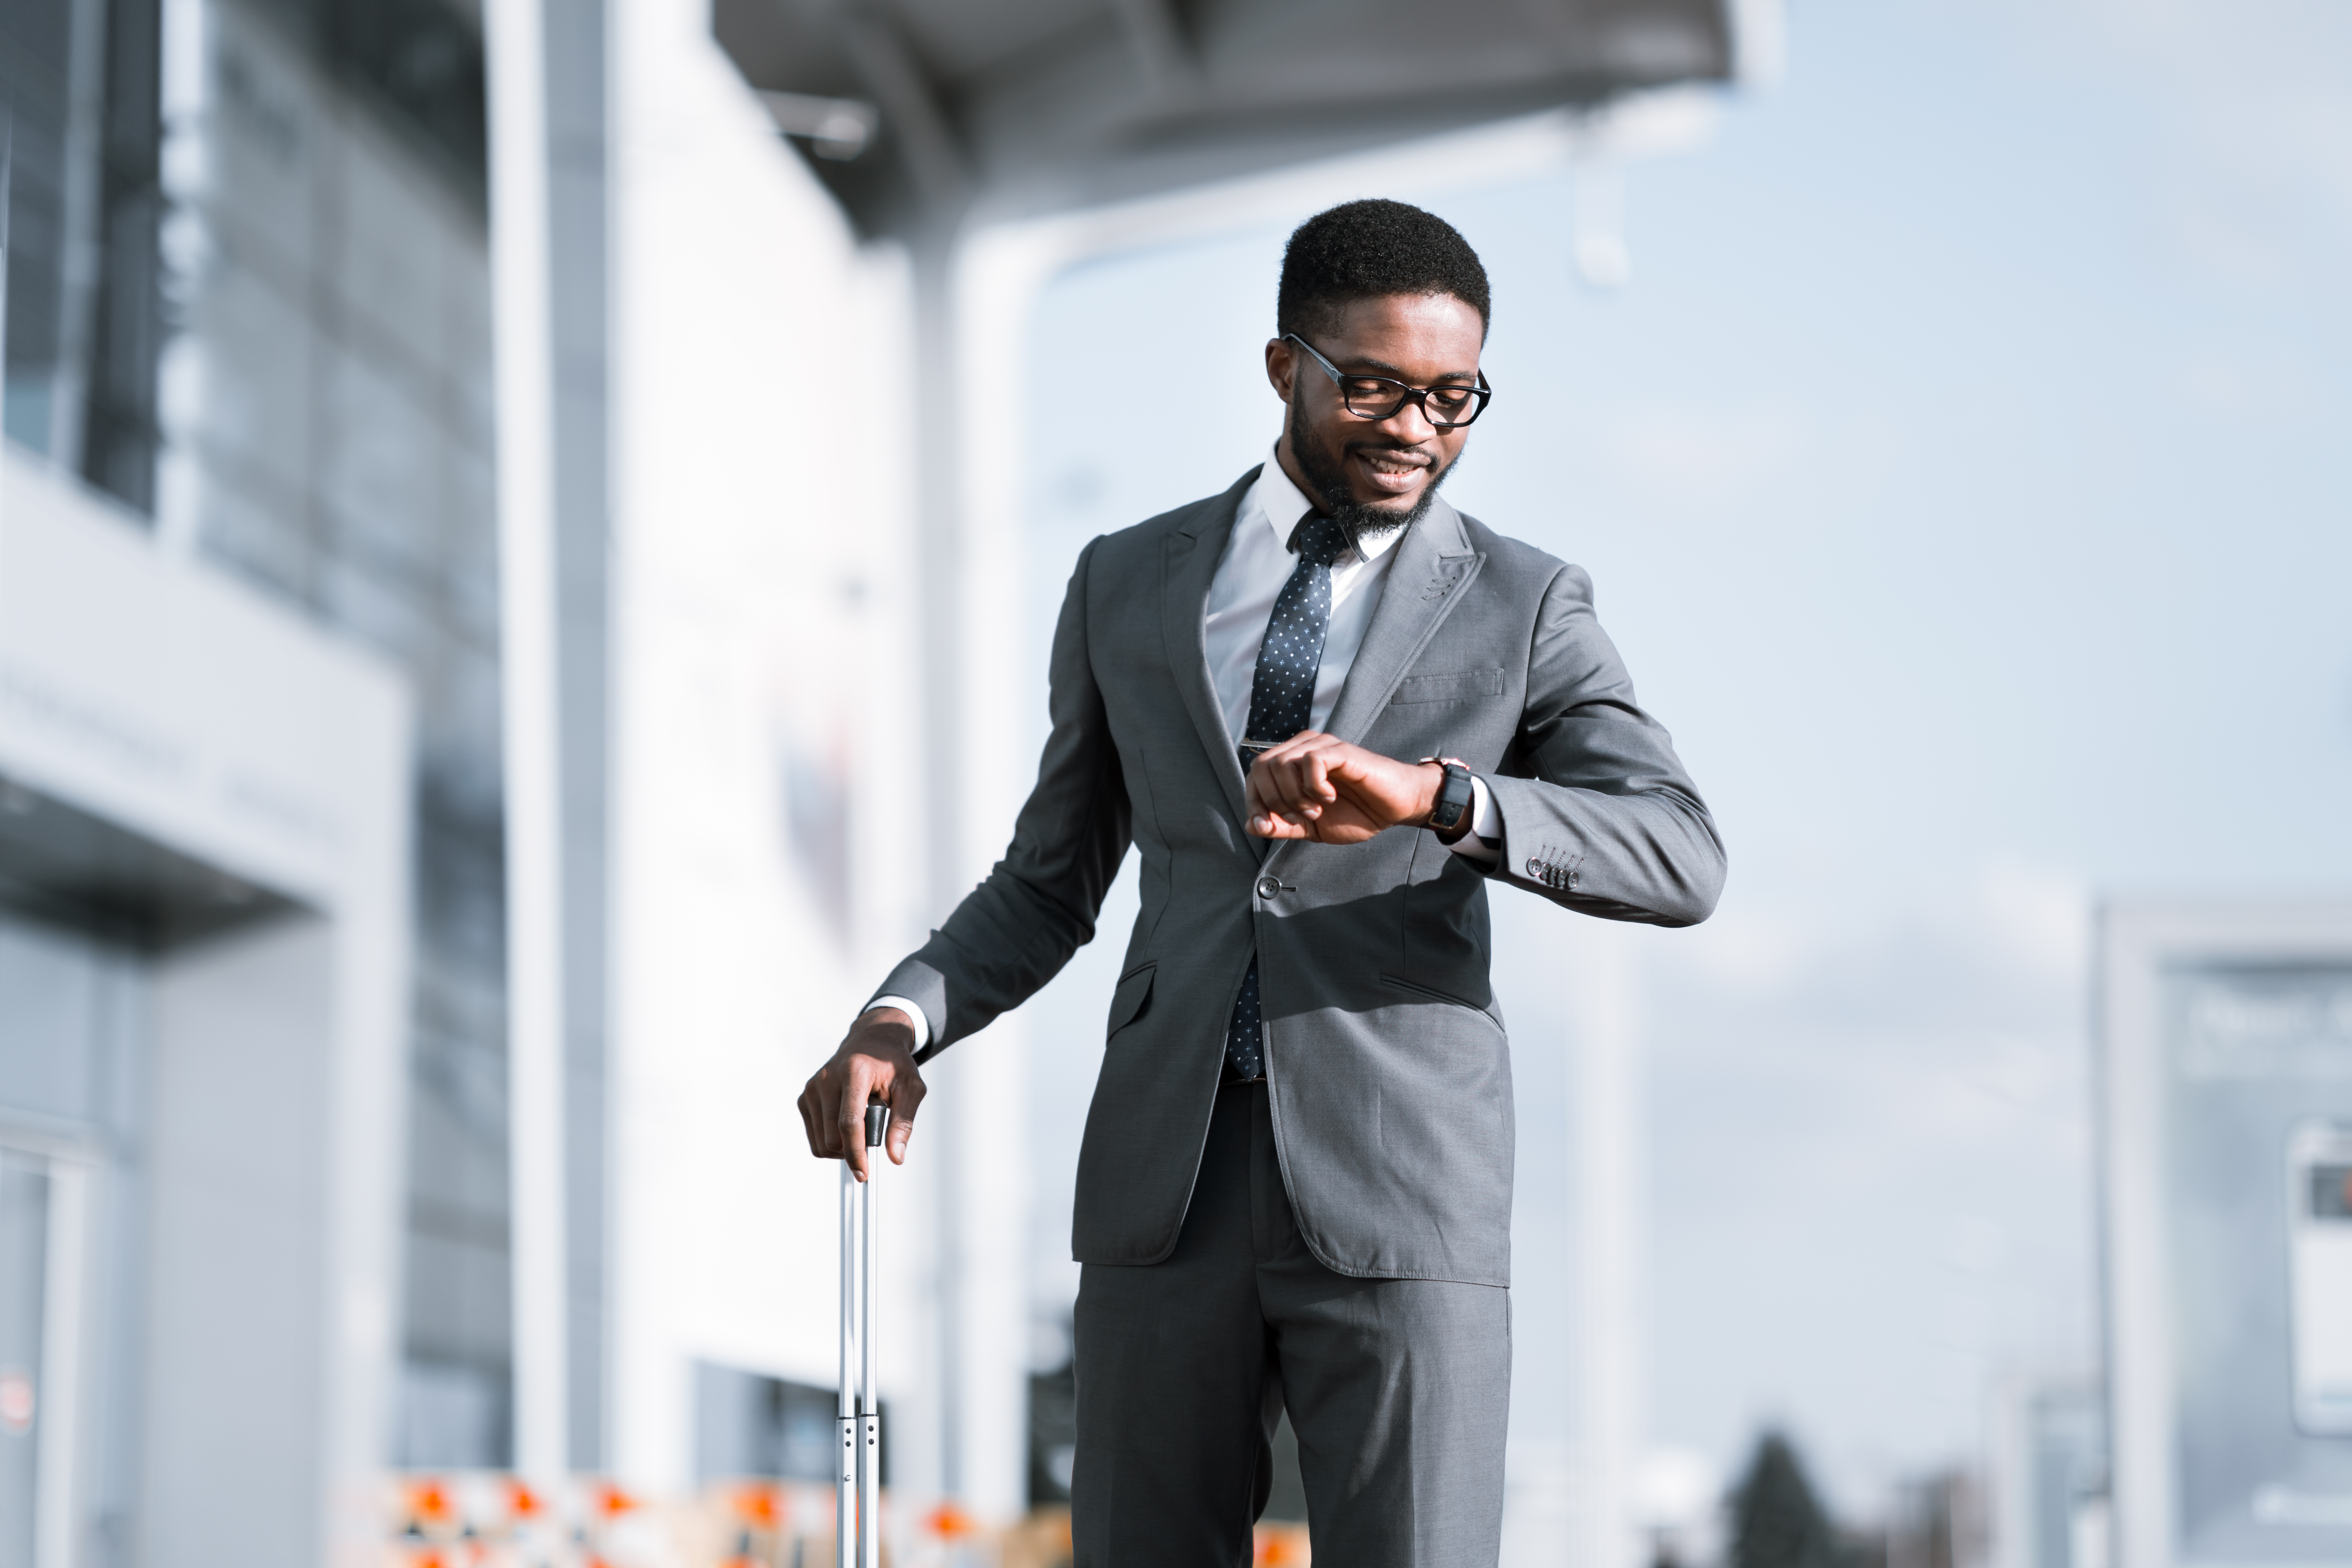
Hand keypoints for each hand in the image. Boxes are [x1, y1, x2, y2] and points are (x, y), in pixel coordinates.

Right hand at [797, 1007, 925, 1179]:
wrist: (871, 1041)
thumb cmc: (893, 1063)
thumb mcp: (911, 1088)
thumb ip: (904, 1122)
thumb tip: (896, 1157)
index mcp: (855, 1072)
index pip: (849, 1122)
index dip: (856, 1152)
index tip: (864, 1173)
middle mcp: (827, 1078)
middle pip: (833, 1137)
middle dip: (854, 1149)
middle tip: (874, 1133)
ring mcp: (813, 1088)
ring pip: (821, 1142)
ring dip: (843, 1147)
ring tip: (862, 1124)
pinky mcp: (805, 1097)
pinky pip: (815, 1137)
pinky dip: (831, 1141)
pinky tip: (847, 1124)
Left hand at [1245, 732, 1442, 842]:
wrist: (1395, 808)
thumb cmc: (1355, 813)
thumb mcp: (1309, 827)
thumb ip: (1281, 826)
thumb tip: (1252, 825)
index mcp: (1291, 763)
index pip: (1254, 775)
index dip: (1254, 803)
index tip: (1269, 827)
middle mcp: (1302, 747)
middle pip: (1261, 767)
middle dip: (1272, 802)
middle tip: (1298, 819)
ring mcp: (1321, 746)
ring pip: (1281, 764)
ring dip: (1294, 797)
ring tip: (1316, 810)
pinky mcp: (1341, 750)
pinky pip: (1310, 762)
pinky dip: (1314, 787)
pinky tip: (1329, 797)